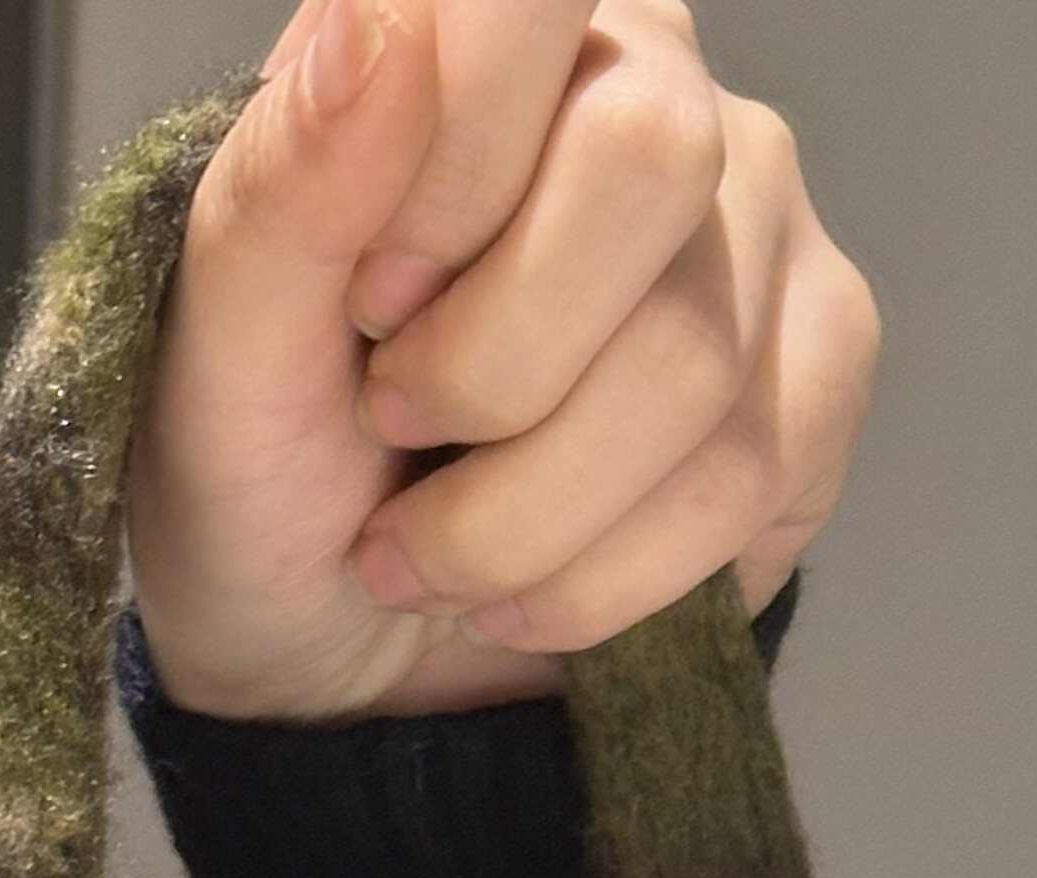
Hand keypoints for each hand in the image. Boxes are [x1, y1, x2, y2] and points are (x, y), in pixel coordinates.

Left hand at [126, 0, 879, 720]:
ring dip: (525, 514)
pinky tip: (525, 591)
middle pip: (649, 161)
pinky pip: (747, 481)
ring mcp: (757, 235)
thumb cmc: (269, 471)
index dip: (455, 161)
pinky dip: (603, 579)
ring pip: (697, 359)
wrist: (335, 656)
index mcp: (495, 37)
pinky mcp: (815, 383)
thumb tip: (379, 27)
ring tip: (429, 553)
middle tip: (395, 426)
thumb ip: (287, 180)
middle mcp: (652, 92)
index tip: (371, 298)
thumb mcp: (221, 341)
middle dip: (492, 363)